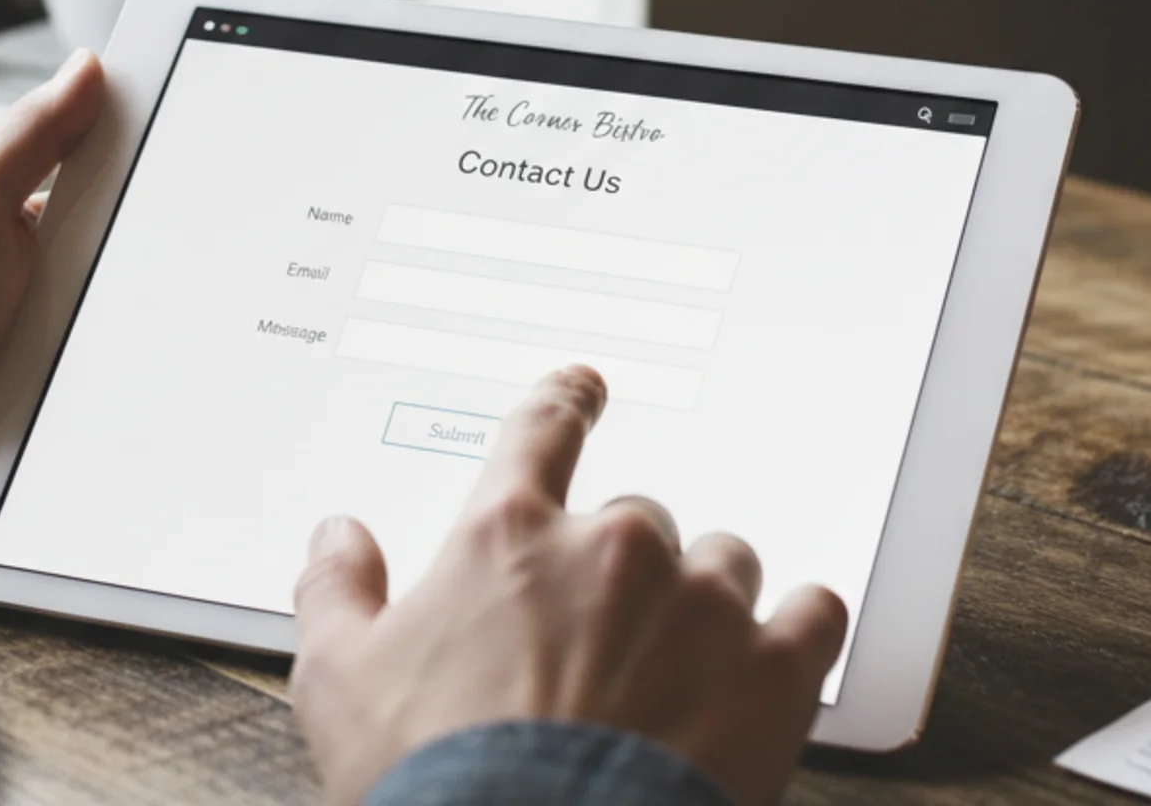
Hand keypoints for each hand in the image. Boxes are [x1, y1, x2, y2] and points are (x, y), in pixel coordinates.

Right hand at [292, 366, 847, 805]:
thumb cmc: (434, 783)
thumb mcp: (339, 686)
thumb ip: (336, 592)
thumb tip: (336, 536)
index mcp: (511, 536)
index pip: (543, 428)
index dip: (568, 400)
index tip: (588, 384)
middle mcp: (613, 549)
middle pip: (642, 518)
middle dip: (628, 572)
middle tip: (607, 645)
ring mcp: (700, 605)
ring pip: (727, 560)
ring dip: (710, 602)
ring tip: (687, 671)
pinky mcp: (773, 671)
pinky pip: (814, 612)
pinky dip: (801, 630)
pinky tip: (783, 657)